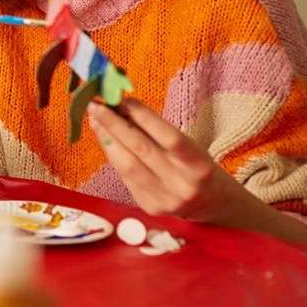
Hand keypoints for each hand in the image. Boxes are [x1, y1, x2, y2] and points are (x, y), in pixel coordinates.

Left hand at [86, 99, 306, 244]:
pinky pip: (124, 177)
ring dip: (107, 139)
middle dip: (114, 125)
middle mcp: (182, 185)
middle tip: (95, 105)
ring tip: (95, 120)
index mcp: (199, 166)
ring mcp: (164, 199)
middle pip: (141, 150)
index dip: (144, 117)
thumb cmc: (197, 167)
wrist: (211, 205)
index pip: (169, 137)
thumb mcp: (189, 147)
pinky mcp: (149, 207)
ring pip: (126, 165)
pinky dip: (113, 156)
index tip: (122, 99)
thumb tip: (123, 105)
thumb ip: (158, 131)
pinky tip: (106, 140)